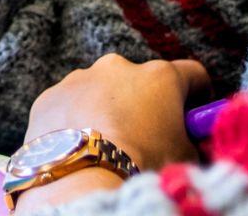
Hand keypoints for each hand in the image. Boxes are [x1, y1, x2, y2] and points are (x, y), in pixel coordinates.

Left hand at [24, 54, 211, 172]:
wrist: (82, 181)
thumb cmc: (141, 166)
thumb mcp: (184, 157)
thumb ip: (189, 140)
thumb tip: (188, 140)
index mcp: (160, 76)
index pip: (192, 74)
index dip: (198, 94)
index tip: (194, 114)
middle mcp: (118, 67)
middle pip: (140, 81)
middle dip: (144, 104)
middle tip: (144, 137)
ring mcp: (79, 79)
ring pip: (101, 91)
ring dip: (106, 110)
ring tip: (105, 146)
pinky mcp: (49, 97)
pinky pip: (69, 106)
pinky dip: (75, 121)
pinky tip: (78, 148)